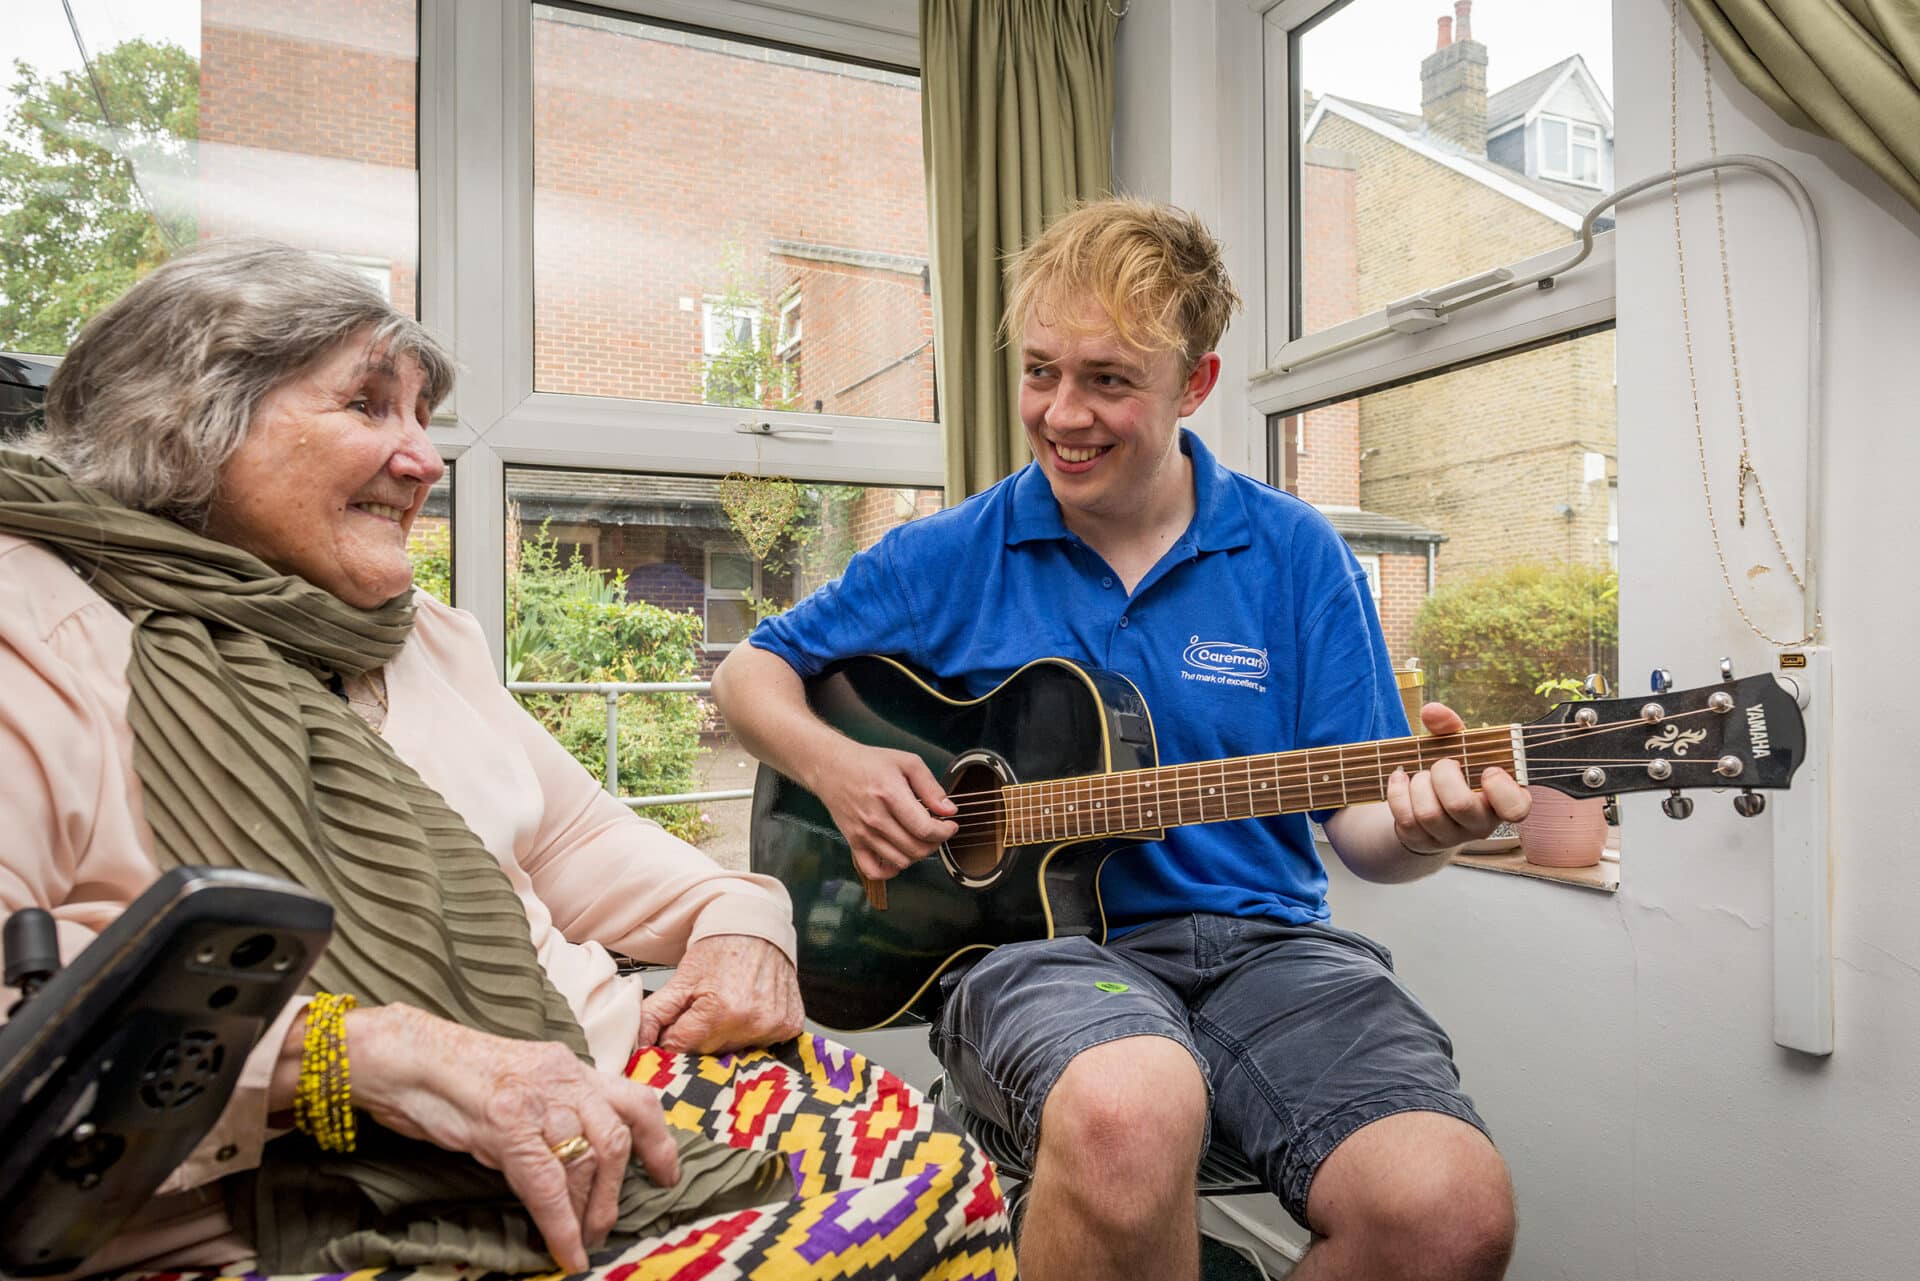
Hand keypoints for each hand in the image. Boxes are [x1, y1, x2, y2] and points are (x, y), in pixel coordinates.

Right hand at [346, 1004, 678, 1272]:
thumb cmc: (455, 1077)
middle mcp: (562, 1078)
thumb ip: (553, 1110)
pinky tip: (565, 1251)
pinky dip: (560, 1223)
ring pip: (586, 1161)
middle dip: (617, 1192)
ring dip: (590, 1211)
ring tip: (583, 1241)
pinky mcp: (505, 1124)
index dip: (659, 1140)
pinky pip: (546, 1182)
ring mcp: (536, 1100)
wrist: (405, 1056)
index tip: (667, 1175)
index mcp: (568, 1068)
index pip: (635, 1098)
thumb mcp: (521, 1084)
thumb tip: (575, 1159)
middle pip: (616, 1137)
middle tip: (606, 1228)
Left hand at [637, 934, 804, 1053]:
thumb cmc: (718, 949)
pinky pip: (762, 1044)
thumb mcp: (680, 978)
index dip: (675, 1034)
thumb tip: (637, 1047)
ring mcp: (775, 1025)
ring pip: (735, 1051)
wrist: (757, 927)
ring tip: (729, 1006)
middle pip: (709, 1052)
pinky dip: (752, 1032)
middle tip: (705, 1008)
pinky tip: (749, 1009)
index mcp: (720, 1011)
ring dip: (726, 1035)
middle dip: (700, 1036)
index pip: (681, 1048)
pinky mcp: (790, 1025)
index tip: (681, 1019)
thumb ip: (653, 1014)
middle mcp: (752, 1022)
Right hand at [812, 742, 957, 881]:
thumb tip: (949, 810)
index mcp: (890, 795)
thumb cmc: (869, 763)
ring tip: (920, 839)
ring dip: (917, 855)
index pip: (924, 828)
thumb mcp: (907, 763)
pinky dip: (890, 871)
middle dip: (935, 843)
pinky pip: (873, 871)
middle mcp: (875, 818)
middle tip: (937, 831)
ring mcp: (862, 833)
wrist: (831, 767)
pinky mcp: (853, 842)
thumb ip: (931, 787)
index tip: (950, 825)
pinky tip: (899, 856)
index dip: (944, 832)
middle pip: (916, 849)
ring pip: (900, 861)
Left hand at [1385, 702, 1532, 853]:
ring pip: (1428, 813)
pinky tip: (1400, 778)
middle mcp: (1481, 824)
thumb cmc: (1454, 773)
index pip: (1516, 808)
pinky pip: (1406, 818)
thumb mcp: (1458, 747)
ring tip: (1421, 775)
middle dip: (1442, 773)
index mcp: (1503, 800)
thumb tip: (1432, 711)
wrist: (1430, 806)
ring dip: (1418, 784)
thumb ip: (1450, 726)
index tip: (1487, 770)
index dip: (1501, 788)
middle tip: (1442, 764)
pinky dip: (1397, 791)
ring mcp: (1451, 837)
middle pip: (1459, 804)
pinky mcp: (1423, 841)